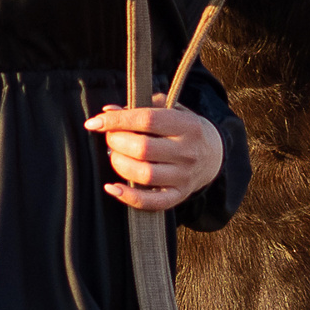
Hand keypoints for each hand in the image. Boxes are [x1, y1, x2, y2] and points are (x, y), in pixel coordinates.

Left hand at [85, 95, 224, 212]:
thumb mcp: (172, 110)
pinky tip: (113, 187)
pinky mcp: (179, 195)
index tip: (94, 122)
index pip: (147, 119)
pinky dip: (129, 197)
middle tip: (109, 138)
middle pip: (143, 148)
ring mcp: (184, 176)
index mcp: (187, 125)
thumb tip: (108, 111)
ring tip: (114, 156)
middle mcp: (187, 152)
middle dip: (116, 142)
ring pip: (144, 175)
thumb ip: (142, 107)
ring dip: (119, 165)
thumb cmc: (185, 129)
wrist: (215, 154)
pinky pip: (152, 202)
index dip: (117, 120)